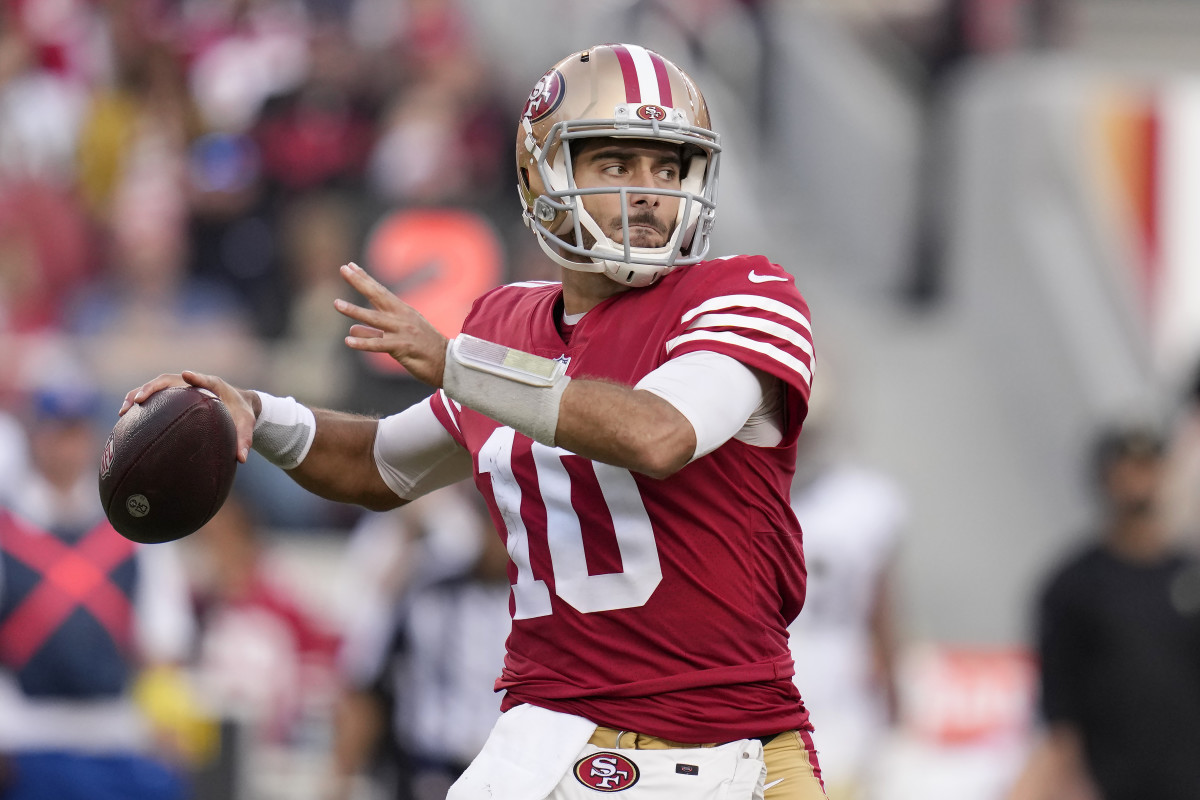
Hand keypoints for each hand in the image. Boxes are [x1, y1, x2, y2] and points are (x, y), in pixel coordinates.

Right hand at [118, 370, 258, 461]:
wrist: (238, 404)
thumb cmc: (241, 413)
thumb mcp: (246, 425)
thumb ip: (245, 439)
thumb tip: (241, 459)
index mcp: (214, 386)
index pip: (205, 379)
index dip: (196, 377)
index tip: (186, 375)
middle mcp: (193, 383)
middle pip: (169, 380)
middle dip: (152, 388)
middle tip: (138, 401)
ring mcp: (181, 388)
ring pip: (156, 386)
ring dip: (138, 394)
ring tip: (124, 411)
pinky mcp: (173, 396)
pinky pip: (154, 397)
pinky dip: (138, 404)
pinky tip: (125, 418)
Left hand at [335, 262, 448, 386]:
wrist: (449, 363)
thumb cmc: (425, 350)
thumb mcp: (398, 337)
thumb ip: (373, 333)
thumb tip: (351, 329)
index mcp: (403, 312)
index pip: (380, 292)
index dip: (365, 278)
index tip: (350, 266)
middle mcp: (402, 318)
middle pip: (377, 296)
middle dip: (360, 282)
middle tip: (343, 269)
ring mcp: (403, 332)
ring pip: (375, 319)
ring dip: (355, 311)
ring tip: (337, 304)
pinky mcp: (403, 348)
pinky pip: (380, 345)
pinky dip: (364, 343)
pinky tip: (348, 341)